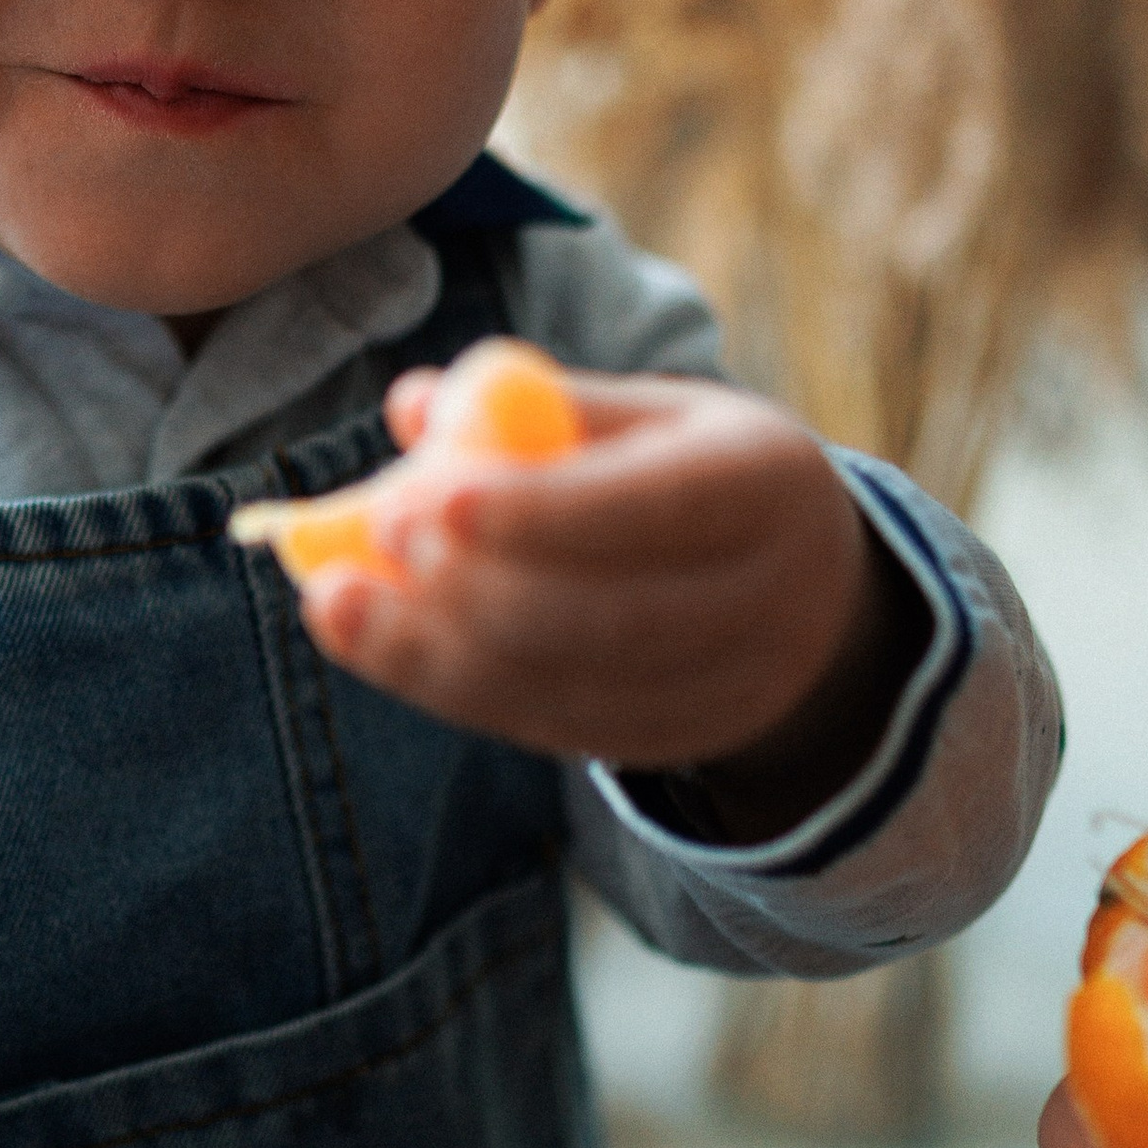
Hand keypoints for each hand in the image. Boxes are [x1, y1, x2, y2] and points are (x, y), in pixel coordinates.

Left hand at [295, 368, 911, 830]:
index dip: (537, 511)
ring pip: (565, 686)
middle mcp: (766, 596)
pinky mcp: (674, 742)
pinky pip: (550, 727)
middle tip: (372, 536)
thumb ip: (540, 407)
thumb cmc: (694, 472)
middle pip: (605, 615)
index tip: (423, 496)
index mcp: (766, 483)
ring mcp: (728, 688)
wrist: (806, 591)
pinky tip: (379, 642)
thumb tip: (415, 405)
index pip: (653, 506)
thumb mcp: (650, 417)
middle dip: (471, 584)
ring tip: (340, 597)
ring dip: (438, 648)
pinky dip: (454, 688)